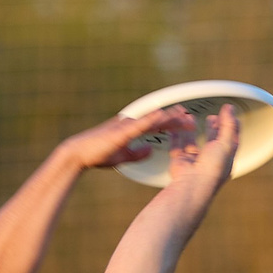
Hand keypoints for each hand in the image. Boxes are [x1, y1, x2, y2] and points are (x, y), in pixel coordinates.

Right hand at [64, 105, 195, 170]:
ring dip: (170, 118)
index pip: (157, 125)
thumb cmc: (98, 154)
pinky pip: (140, 125)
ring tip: (186, 118)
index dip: (172, 124)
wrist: (79, 154)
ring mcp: (127, 125)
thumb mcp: (124, 156)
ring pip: (153, 119)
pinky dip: (152, 120)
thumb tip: (151, 151)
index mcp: (132, 128)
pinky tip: (163, 117)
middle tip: (193, 121)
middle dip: (177, 119)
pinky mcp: (122, 131)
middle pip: (158, 119)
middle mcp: (131, 123)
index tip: (187, 124)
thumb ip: (138, 153)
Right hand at [167, 104, 240, 194]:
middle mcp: (210, 161)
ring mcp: (194, 162)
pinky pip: (176, 147)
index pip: (230, 140)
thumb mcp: (226, 143)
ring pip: (193, 143)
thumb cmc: (211, 169)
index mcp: (225, 159)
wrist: (192, 185)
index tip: (228, 113)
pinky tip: (175, 128)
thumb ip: (228, 125)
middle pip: (213, 141)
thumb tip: (230, 109)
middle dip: (213, 129)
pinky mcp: (180, 162)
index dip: (230, 126)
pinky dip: (175, 137)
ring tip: (192, 118)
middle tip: (213, 117)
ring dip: (192, 131)